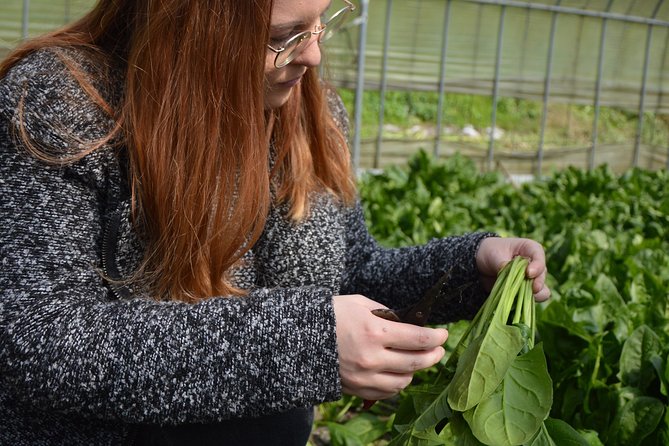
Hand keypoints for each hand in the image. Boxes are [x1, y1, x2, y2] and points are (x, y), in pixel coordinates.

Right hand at [332, 294, 447, 400]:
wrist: (298, 337)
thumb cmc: (330, 314)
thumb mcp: (360, 303)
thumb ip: (386, 314)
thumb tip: (407, 323)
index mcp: (374, 332)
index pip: (418, 339)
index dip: (435, 337)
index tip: (442, 334)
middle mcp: (372, 358)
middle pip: (416, 363)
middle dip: (433, 355)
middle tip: (438, 349)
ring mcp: (364, 377)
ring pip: (403, 381)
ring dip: (415, 371)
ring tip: (417, 360)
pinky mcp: (356, 389)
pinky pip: (386, 393)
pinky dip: (397, 384)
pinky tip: (399, 373)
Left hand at [475, 237, 550, 301]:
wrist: (482, 263)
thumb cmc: (491, 252)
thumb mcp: (494, 255)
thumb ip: (503, 264)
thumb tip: (510, 276)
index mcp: (530, 249)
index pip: (539, 256)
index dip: (537, 266)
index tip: (529, 273)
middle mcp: (535, 264)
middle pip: (542, 276)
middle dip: (536, 283)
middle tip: (529, 289)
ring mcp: (532, 279)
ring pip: (542, 290)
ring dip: (533, 295)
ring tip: (521, 296)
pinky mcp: (525, 291)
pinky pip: (533, 299)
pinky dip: (526, 302)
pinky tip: (516, 302)